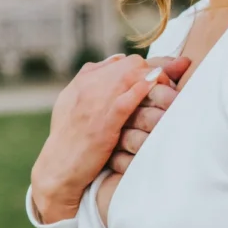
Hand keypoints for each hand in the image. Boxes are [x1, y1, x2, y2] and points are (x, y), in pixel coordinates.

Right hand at [30, 55, 179, 222]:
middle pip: (132, 64)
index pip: (123, 61)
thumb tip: (118, 59)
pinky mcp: (103, 124)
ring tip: (170, 89)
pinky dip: (143, 90)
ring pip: (131, 75)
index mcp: (84, 80)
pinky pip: (127, 100)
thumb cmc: (71, 138)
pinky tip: (155, 88)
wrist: (58, 168)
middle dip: (154, 71)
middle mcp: (89, 86)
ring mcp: (95, 103)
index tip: (158, 79)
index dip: (145, 68)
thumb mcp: (75, 103)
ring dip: (156, 78)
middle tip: (168, 86)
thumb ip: (94, 81)